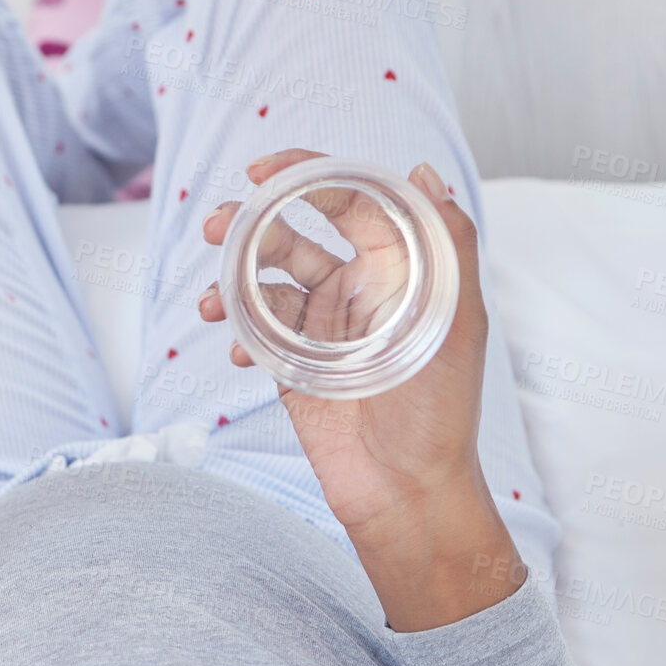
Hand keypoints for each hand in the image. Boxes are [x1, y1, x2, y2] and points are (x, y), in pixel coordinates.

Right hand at [199, 148, 523, 629]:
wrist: (404, 495)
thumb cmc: (440, 413)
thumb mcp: (456, 323)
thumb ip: (448, 243)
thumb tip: (423, 171)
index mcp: (399, 269)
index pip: (349, 200)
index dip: (305, 174)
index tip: (262, 171)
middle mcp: (356, 290)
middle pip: (292, 234)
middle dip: (250, 223)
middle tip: (216, 225)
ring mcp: (320, 327)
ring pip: (262, 282)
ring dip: (229, 279)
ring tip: (208, 299)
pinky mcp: (291, 365)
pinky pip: (251, 332)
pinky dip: (234, 332)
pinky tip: (232, 349)